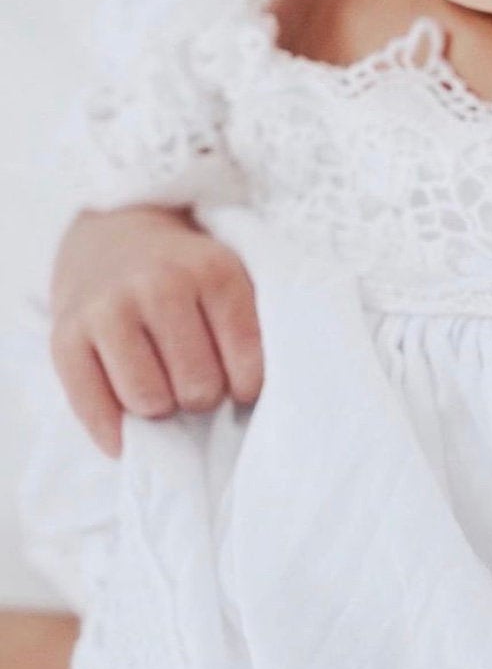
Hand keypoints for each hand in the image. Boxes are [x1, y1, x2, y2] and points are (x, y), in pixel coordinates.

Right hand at [48, 203, 263, 458]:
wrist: (113, 236)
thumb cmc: (184, 273)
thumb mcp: (228, 279)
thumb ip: (248, 330)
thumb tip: (247, 404)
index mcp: (212, 271)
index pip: (246, 361)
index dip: (246, 387)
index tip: (239, 385)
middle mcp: (159, 286)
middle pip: (197, 387)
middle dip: (202, 397)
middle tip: (197, 382)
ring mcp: (108, 310)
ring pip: (148, 402)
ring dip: (161, 409)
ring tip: (165, 387)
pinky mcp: (65, 337)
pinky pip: (94, 410)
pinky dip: (116, 432)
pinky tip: (129, 429)